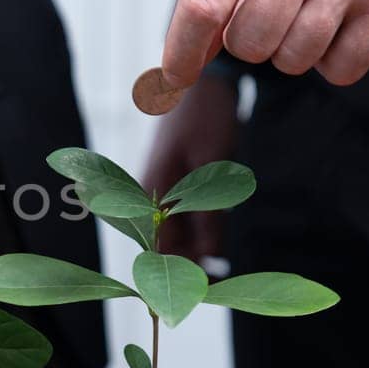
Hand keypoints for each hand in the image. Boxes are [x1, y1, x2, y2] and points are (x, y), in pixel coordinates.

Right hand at [142, 75, 239, 265]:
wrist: (206, 78)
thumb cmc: (205, 116)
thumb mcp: (213, 166)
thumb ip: (209, 214)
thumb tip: (212, 260)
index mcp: (147, 192)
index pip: (158, 247)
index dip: (180, 272)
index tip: (208, 289)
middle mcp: (146, 194)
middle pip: (164, 243)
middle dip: (189, 262)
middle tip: (222, 278)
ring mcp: (157, 188)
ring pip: (173, 232)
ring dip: (196, 247)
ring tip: (223, 263)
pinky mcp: (171, 183)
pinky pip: (181, 216)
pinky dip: (200, 229)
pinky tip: (218, 237)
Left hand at [161, 0, 368, 89]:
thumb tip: (192, 57)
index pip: (202, 5)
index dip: (182, 51)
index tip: (174, 78)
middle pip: (248, 43)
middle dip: (249, 41)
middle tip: (270, 11)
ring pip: (293, 60)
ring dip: (291, 50)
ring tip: (308, 9)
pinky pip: (342, 69)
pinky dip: (332, 61)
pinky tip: (337, 25)